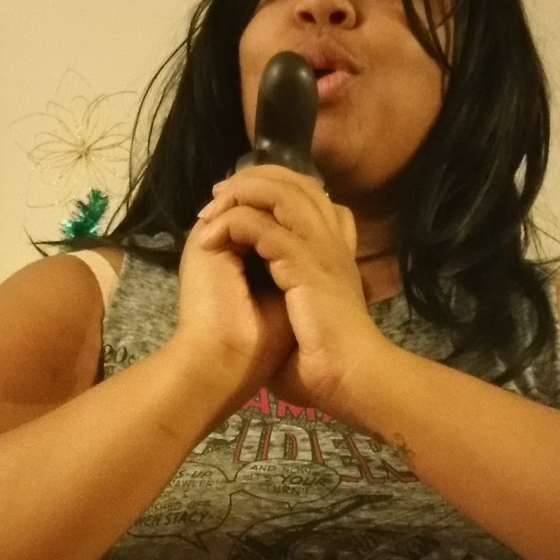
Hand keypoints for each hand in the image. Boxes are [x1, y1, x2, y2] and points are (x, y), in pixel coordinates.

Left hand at [194, 165, 382, 417]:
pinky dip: (231, 224)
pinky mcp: (305, 261)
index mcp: (334, 255)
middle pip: (295, 183)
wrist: (348, 378)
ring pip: (279, 192)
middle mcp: (331, 243)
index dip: (274, 191)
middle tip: (218, 195)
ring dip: (240, 194)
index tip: (238, 206)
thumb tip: (253, 313)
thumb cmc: (327, 364)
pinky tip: (210, 240)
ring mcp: (321, 248)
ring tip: (212, 209)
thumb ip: (282, 304)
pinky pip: (261, 224)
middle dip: (252, 181)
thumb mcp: (300, 324)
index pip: (310, 198)